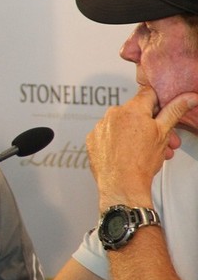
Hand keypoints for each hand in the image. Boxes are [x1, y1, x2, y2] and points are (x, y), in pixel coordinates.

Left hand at [87, 88, 197, 208]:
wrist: (121, 185)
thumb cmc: (140, 163)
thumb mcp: (164, 133)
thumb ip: (175, 111)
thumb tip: (187, 97)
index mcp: (131, 109)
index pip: (149, 94)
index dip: (160, 104)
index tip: (164, 113)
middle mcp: (113, 114)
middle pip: (136, 111)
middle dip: (152, 124)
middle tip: (163, 139)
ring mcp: (100, 126)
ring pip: (122, 123)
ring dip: (135, 133)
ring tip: (147, 150)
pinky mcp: (92, 139)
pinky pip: (108, 134)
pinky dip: (118, 140)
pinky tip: (127, 152)